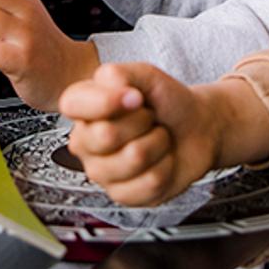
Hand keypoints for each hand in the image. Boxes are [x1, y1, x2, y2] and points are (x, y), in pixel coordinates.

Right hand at [59, 62, 220, 205]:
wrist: (196, 128)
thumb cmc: (166, 101)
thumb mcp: (145, 76)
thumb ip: (121, 73)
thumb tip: (112, 87)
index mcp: (81, 108)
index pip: (72, 105)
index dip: (107, 101)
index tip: (136, 97)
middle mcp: (84, 142)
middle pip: (106, 135)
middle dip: (142, 122)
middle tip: (150, 118)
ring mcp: (100, 172)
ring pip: (133, 159)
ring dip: (158, 144)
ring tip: (158, 138)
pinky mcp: (122, 195)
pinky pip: (148, 183)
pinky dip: (166, 166)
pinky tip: (162, 160)